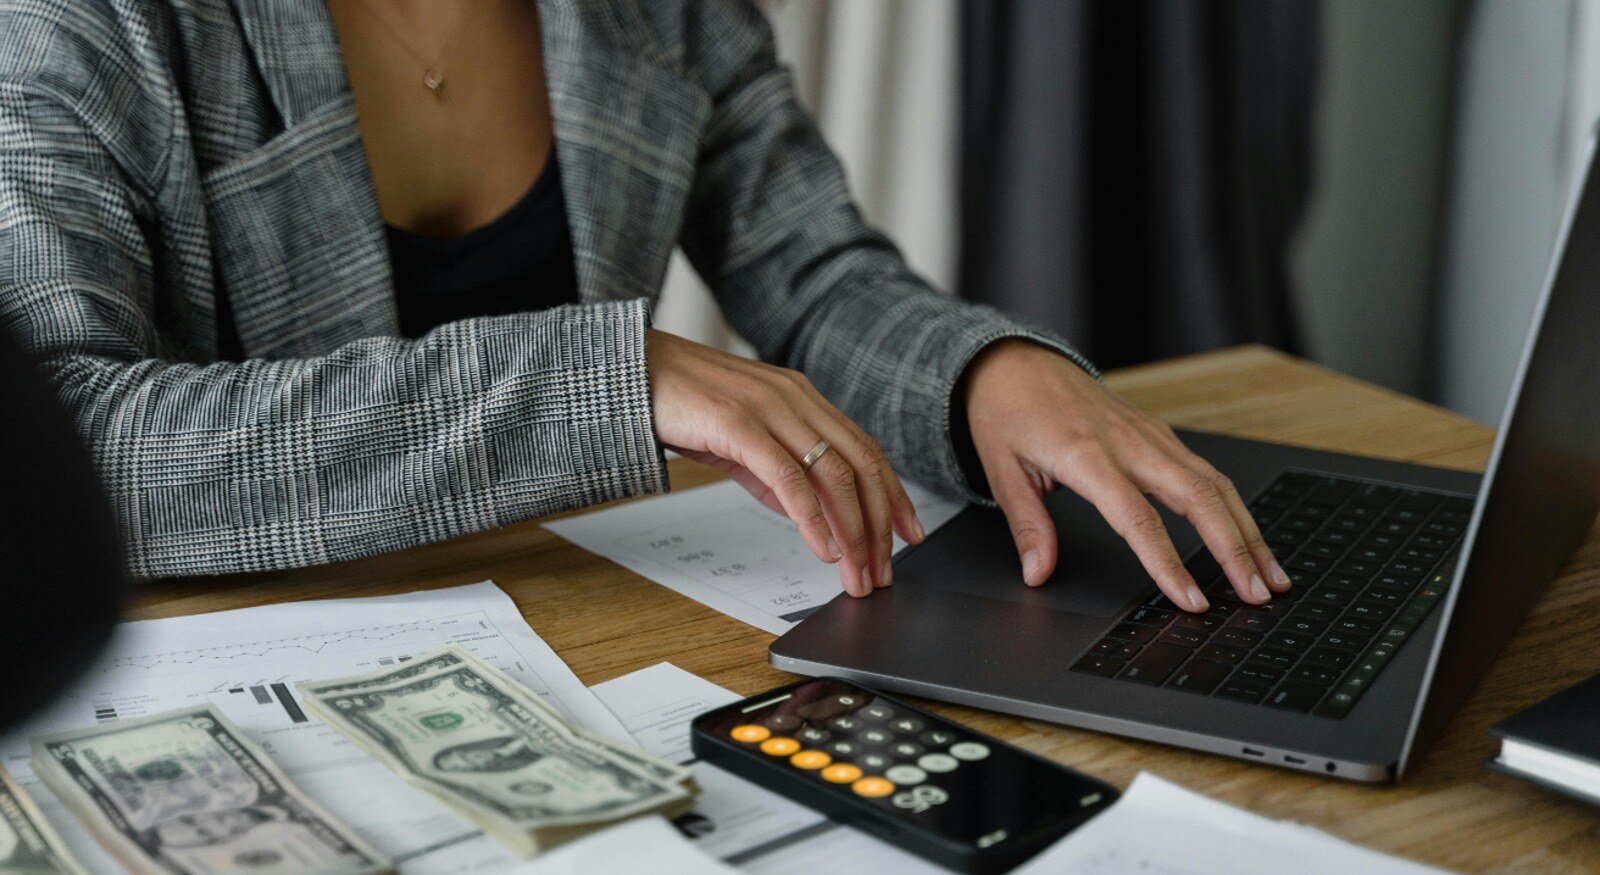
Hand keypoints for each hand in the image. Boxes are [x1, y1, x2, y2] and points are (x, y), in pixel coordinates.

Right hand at [646, 329, 924, 596]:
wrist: (629, 372)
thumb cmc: (682, 403)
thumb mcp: (743, 440)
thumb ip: (777, 472)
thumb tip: (809, 515)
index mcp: (802, 398)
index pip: (865, 449)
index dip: (893, 494)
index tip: (909, 533)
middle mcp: (795, 398)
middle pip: (860, 464)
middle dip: (880, 524)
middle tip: (885, 570)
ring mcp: (769, 408)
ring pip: (833, 474)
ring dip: (853, 530)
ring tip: (856, 572)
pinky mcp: (739, 424)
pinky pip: (789, 477)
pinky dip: (812, 518)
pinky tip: (822, 548)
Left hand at [963, 340, 1289, 611]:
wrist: (1016, 362)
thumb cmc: (1007, 413)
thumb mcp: (1001, 470)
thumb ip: (1026, 525)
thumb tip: (1037, 574)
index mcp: (1087, 455)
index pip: (1138, 519)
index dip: (1167, 564)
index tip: (1191, 601)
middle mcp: (1129, 443)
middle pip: (1199, 498)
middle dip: (1234, 550)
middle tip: (1256, 595)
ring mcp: (1150, 435)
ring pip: (1215, 484)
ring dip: (1248, 531)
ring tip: (1271, 576)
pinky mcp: (1159, 433)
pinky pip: (1206, 472)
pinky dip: (1234, 508)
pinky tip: (1248, 536)